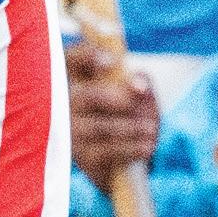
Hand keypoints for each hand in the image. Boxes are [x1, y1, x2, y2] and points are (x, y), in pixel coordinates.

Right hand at [67, 33, 158, 176]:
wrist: (124, 159)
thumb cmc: (128, 114)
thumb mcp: (137, 92)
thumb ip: (140, 79)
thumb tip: (140, 84)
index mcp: (76, 77)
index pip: (73, 58)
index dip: (88, 56)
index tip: (112, 61)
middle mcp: (65, 103)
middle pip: (85, 96)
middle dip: (115, 98)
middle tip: (140, 97)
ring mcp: (70, 132)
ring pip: (99, 127)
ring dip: (131, 127)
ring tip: (152, 129)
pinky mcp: (81, 157)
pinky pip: (106, 152)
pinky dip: (131, 148)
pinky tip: (147, 146)